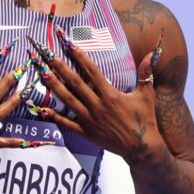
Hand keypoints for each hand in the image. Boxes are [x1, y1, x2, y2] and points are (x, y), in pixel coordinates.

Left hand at [39, 47, 165, 165]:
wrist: (142, 149)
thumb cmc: (145, 120)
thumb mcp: (147, 95)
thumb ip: (146, 73)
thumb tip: (151, 54)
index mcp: (110, 94)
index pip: (92, 70)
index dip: (79, 56)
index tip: (69, 44)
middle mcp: (97, 105)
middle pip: (75, 82)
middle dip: (60, 67)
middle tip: (47, 54)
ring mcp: (90, 120)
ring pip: (68, 100)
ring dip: (55, 86)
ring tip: (43, 73)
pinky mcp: (87, 133)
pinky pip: (68, 124)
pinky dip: (55, 116)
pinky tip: (42, 109)